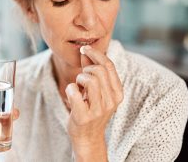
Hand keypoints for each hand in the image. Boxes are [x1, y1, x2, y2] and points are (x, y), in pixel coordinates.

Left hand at [65, 45, 122, 159]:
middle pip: (99, 71)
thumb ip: (92, 70)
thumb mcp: (96, 90)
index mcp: (117, 93)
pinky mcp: (84, 117)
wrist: (87, 137)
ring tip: (78, 87)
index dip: (95, 54)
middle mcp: (111, 101)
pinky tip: (72, 94)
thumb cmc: (91, 109)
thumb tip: (85, 51)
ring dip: (79, 79)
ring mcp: (99, 110)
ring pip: (89, 80)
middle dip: (86, 70)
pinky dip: (70, 89)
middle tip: (81, 79)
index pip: (109, 65)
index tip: (84, 49)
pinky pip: (74, 93)